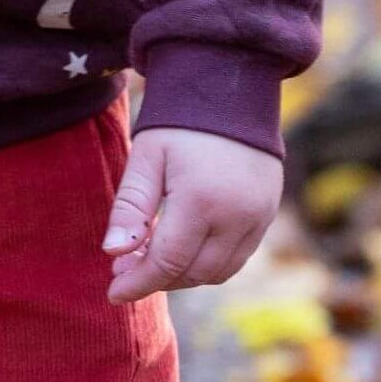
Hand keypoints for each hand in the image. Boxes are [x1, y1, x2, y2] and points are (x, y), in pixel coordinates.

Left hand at [102, 126, 282, 303]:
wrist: (229, 87)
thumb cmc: (179, 121)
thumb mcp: (146, 155)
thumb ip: (130, 207)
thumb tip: (113, 254)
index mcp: (201, 200)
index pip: (168, 262)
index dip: (139, 283)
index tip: (113, 294)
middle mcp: (237, 217)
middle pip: (193, 273)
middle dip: (158, 278)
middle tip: (125, 269)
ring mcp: (258, 218)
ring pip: (218, 271)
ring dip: (183, 275)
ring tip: (149, 259)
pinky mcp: (267, 215)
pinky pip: (237, 257)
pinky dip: (208, 263)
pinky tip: (182, 248)